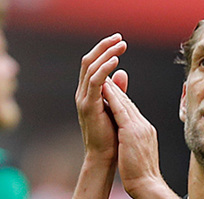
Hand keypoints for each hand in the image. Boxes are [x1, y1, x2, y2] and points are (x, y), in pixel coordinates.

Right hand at [75, 34, 127, 165]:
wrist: (105, 157)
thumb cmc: (111, 135)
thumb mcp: (115, 106)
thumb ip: (117, 90)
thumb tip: (121, 72)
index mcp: (88, 92)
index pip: (93, 64)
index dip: (104, 50)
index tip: (119, 41)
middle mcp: (82, 93)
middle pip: (89, 61)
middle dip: (104, 47)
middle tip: (120, 37)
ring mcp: (84, 99)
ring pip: (91, 68)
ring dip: (106, 54)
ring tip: (121, 45)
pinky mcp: (89, 106)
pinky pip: (95, 81)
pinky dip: (105, 69)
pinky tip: (116, 60)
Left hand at [101, 75, 163, 198]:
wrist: (147, 185)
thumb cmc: (141, 176)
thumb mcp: (137, 155)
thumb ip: (133, 145)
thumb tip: (127, 143)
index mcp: (145, 131)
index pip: (131, 111)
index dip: (120, 100)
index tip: (110, 91)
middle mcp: (143, 126)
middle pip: (128, 103)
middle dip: (116, 90)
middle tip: (105, 76)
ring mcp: (139, 127)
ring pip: (124, 102)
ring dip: (113, 89)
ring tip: (102, 77)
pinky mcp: (132, 131)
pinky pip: (120, 109)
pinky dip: (112, 97)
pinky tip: (103, 89)